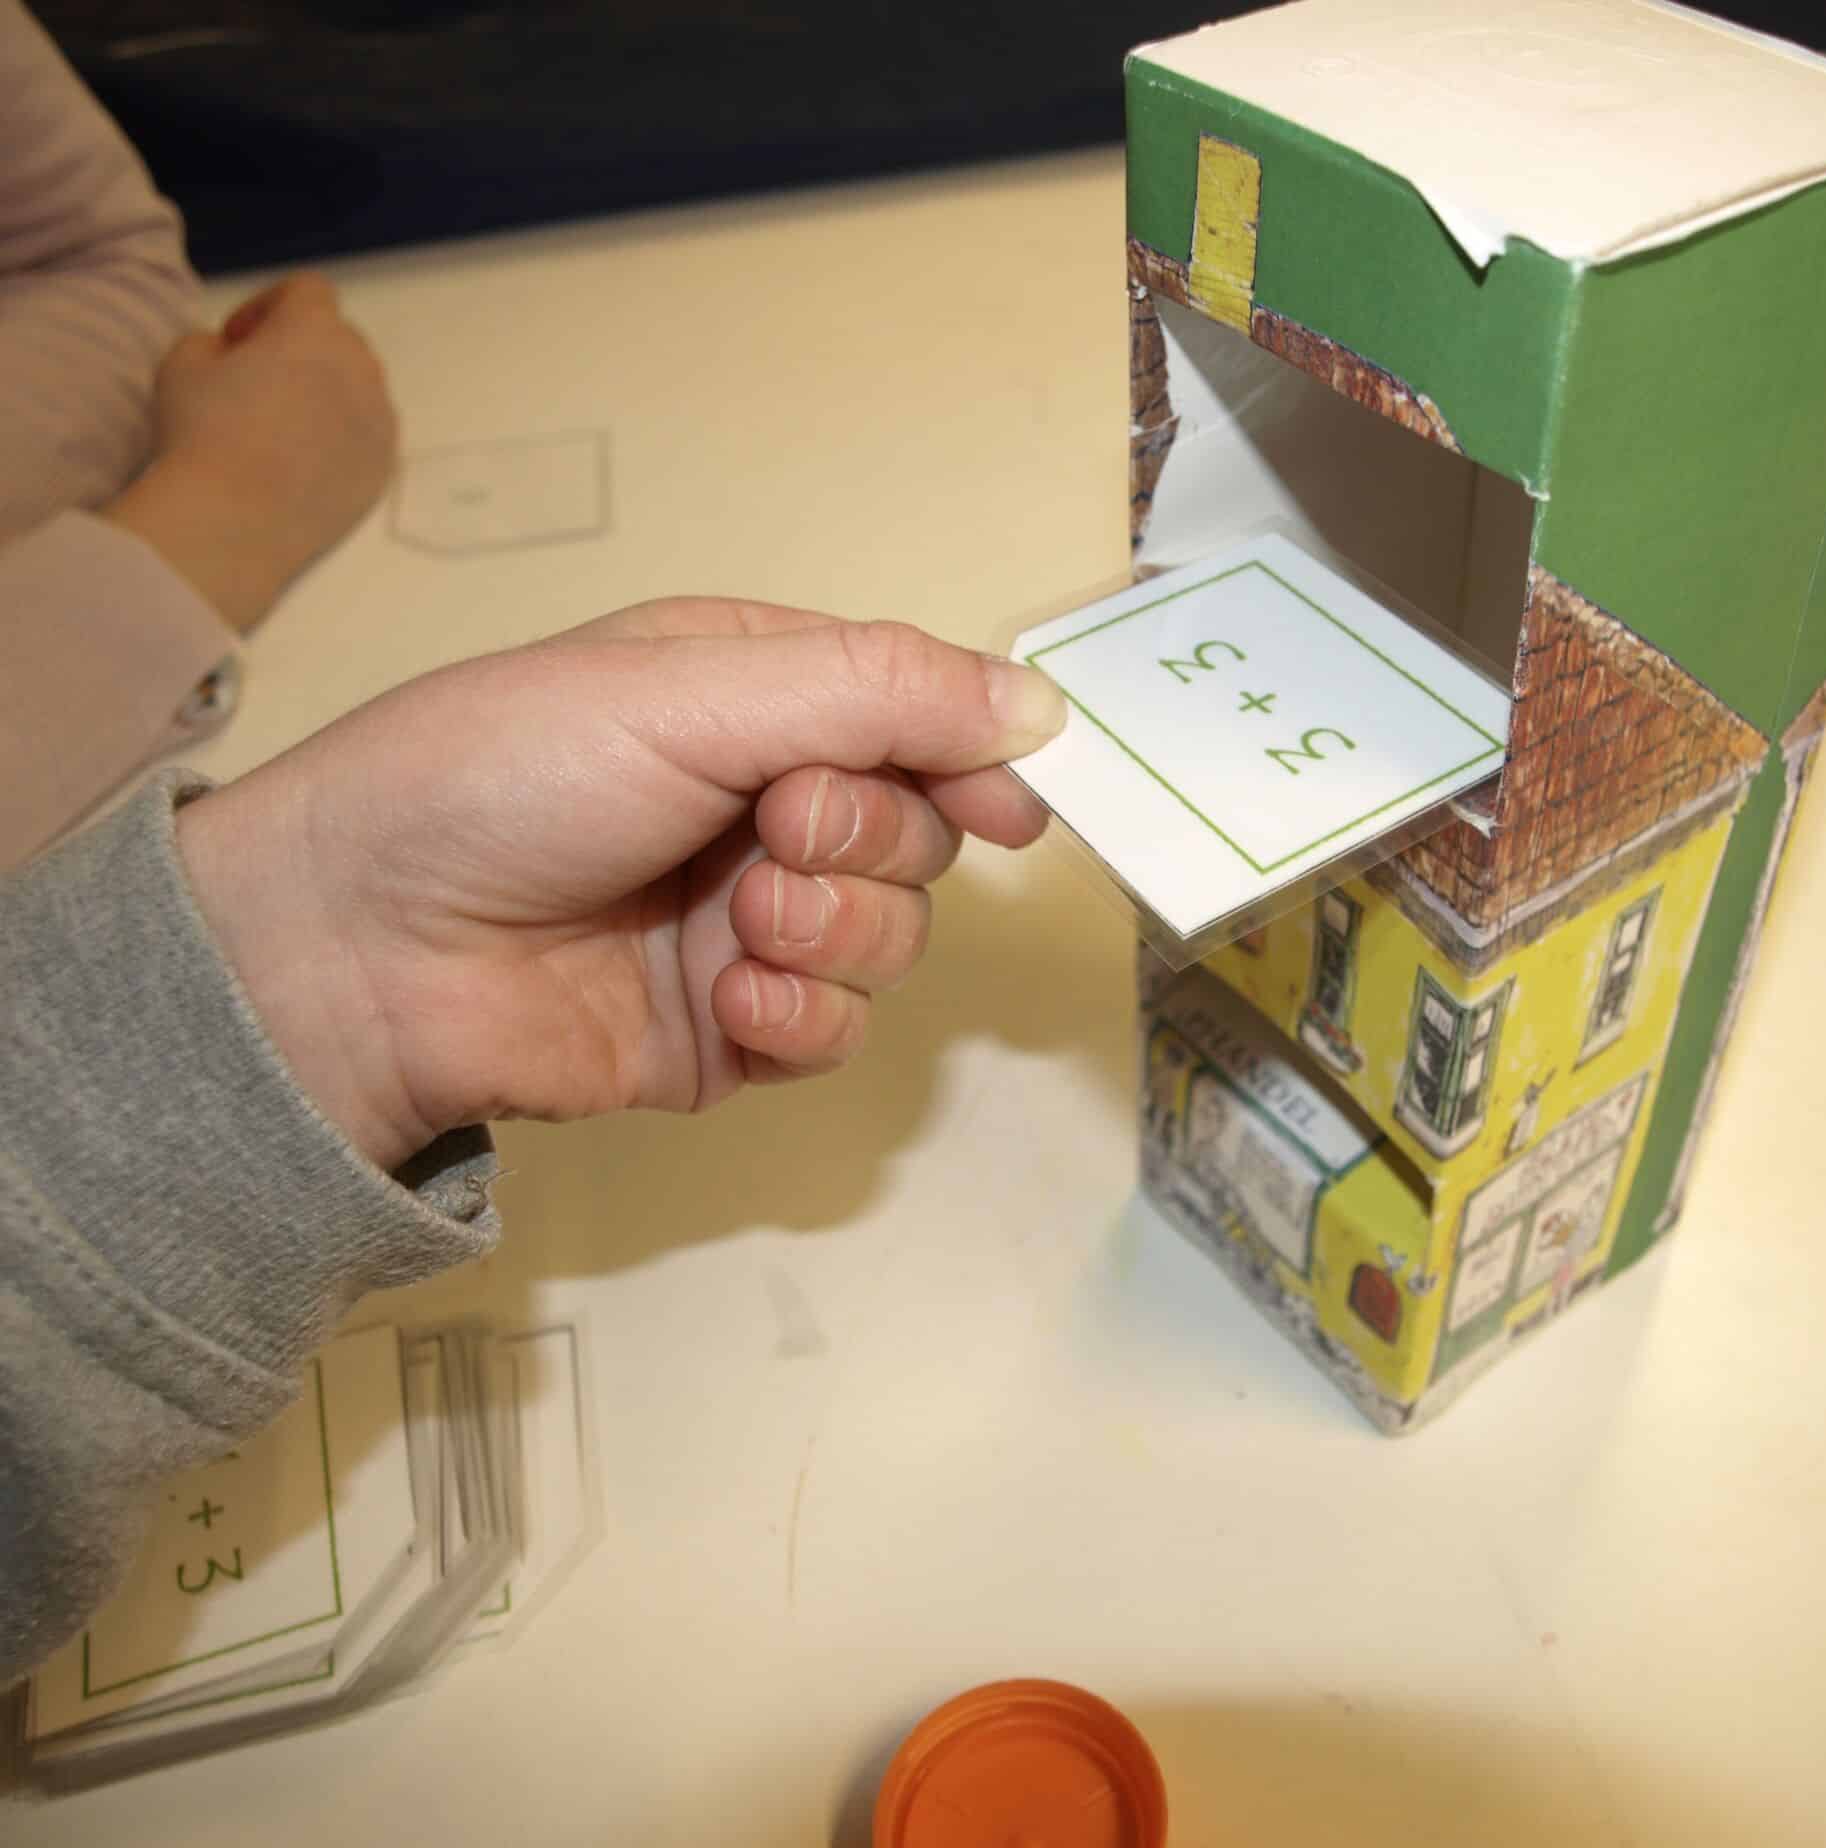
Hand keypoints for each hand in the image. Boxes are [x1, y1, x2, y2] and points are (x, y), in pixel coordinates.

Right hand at [103, 274, 397, 631]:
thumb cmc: (203, 431)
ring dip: (324, 393)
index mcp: (317, 331)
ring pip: (359, 390)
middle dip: (300, 348)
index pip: (309, 290)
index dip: (268, 304)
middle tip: (256, 382)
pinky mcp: (383, 470)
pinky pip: (367, 436)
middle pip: (340, 340)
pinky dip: (341, 437)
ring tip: (279, 426)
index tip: (238, 340)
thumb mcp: (183, 361)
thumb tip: (233, 354)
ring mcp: (381, 424)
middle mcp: (362, 371)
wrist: (235, 521)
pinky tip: (301, 463)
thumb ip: (212, 340)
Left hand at [174, 601, 1066, 1171]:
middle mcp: (760, 809)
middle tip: (775, 836)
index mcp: (751, 700)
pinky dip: (801, 1020)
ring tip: (737, 925)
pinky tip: (731, 1005)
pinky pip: (836, 1034)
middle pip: (917, 837)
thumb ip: (877, 692)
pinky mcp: (729, 1036)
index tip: (1007, 806)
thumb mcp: (691, 690)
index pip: (913, 721)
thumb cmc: (506, 776)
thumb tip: (1043, 707)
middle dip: (867, 842)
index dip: (970, 760)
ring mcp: (747, 927)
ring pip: (891, 941)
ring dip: (833, 932)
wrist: (361, 948)